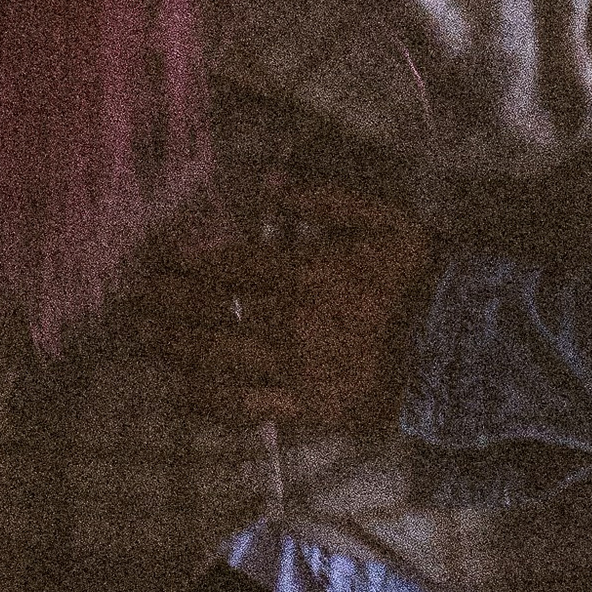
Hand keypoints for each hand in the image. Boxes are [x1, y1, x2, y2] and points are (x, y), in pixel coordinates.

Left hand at [118, 185, 435, 432]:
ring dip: (174, 349)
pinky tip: (186, 392)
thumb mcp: (382, 219)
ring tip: (142, 341)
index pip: (228, 266)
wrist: (464, 347)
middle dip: (164, 305)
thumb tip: (268, 181)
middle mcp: (290, 322)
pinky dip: (212, 400)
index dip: (185, 262)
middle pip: (211, 313)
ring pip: (218, 360)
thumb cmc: (423, 276)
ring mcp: (295, 370)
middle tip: (127, 300)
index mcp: (307, 271)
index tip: (152, 258)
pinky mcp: (307, 410)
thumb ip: (324, 199)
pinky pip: (248, 409)